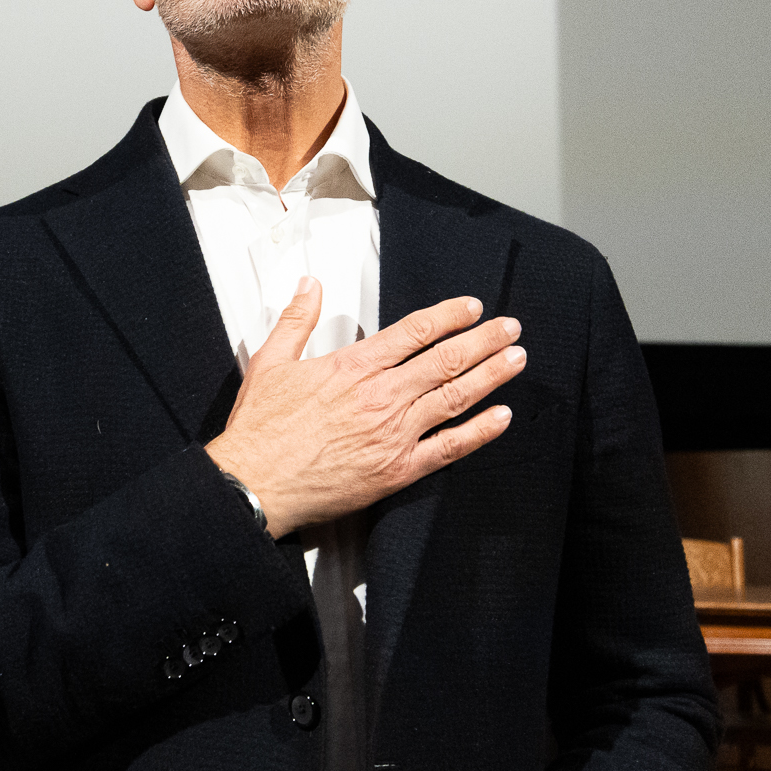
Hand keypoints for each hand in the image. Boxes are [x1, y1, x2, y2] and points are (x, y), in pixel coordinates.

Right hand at [205, 278, 521, 537]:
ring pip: (454, 397)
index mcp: (353, 367)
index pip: (414, 331)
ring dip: (490, 375)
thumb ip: (297, 320)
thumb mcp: (270, 362)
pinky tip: (501, 419)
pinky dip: (479, 432)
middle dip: (483, 340)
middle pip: (445, 360)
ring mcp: (394, 433)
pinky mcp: (397, 469)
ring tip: (515, 359)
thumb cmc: (261, 431)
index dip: (448, 316)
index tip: (470, 308)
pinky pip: (449, 448)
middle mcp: (381, 396)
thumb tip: (309, 285)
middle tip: (509, 328)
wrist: (255, 484)